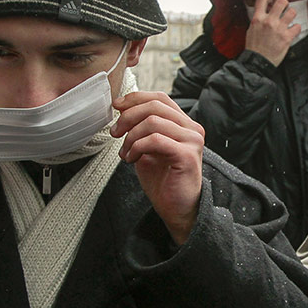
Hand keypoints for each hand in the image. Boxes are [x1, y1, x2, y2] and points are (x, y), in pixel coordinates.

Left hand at [112, 91, 205, 244]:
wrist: (176, 209)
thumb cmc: (163, 181)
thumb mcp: (148, 149)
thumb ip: (141, 129)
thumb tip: (122, 110)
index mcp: (183, 124)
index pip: (159, 98)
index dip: (135, 98)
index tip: (116, 107)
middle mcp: (191, 129)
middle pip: (155, 106)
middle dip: (128, 117)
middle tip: (115, 133)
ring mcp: (192, 141)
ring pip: (153, 121)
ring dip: (131, 137)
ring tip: (125, 153)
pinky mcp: (187, 155)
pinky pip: (156, 140)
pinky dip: (138, 147)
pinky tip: (132, 158)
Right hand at [244, 0, 299, 65]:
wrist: (258, 61)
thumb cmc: (254, 49)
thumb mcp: (251, 30)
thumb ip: (258, 20)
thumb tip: (263, 14)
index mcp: (258, 19)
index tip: (270, 1)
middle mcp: (269, 22)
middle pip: (281, 1)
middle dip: (284, 3)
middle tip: (283, 8)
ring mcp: (279, 29)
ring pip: (292, 12)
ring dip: (291, 15)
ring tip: (289, 19)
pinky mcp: (287, 37)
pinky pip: (297, 27)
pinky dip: (296, 28)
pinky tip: (292, 31)